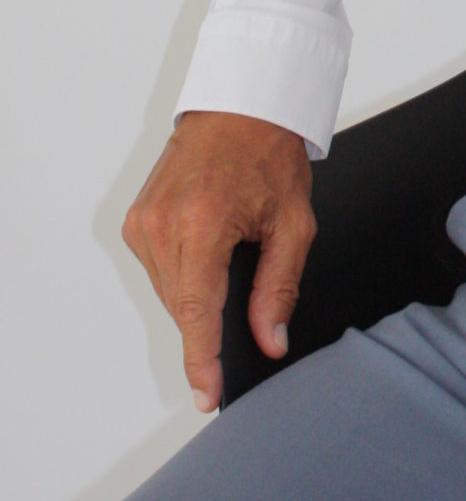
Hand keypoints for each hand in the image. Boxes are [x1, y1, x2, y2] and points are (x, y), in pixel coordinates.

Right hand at [122, 111, 314, 412]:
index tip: (208, 394)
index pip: (198, 311)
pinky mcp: (136, 220)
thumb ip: (280, 288)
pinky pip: (160, 271)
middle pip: (184, 307)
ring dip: (199, 297)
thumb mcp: (294, 224)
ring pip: (170, 293)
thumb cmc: (270, 155)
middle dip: (212, 324)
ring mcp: (143, 221)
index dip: (204, 360)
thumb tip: (270, 341)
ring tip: (232, 259)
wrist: (241, 105)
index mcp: (202, 222)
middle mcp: (163, 224)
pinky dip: (185, 276)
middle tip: (246, 317)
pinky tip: (210, 254)